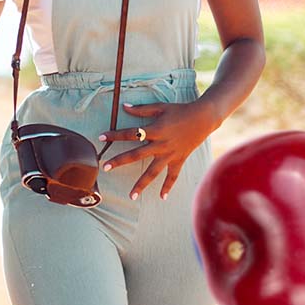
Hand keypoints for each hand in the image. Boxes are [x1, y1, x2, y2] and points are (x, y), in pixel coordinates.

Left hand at [98, 99, 216, 200]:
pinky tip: (162, 197)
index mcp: (155, 130)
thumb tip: (124, 107)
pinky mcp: (179, 159)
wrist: (203, 118)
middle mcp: (161, 144)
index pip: (130, 133)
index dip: (115, 134)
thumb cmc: (180, 110)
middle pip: (136, 155)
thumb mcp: (160, 107)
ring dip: (141, 184)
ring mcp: (170, 154)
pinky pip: (173, 176)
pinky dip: (168, 186)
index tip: (101, 137)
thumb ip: (142, 109)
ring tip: (131, 196)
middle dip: (120, 161)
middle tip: (105, 168)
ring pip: (153, 171)